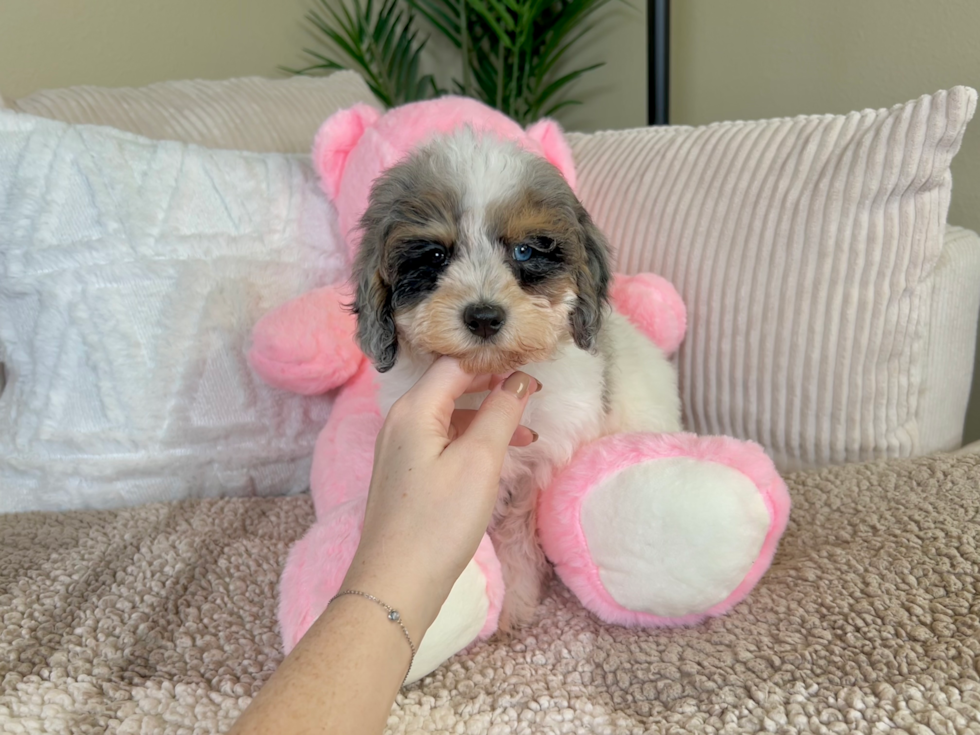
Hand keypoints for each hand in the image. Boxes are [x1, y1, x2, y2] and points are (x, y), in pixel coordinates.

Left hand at [341, 357, 538, 640]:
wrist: (397, 583)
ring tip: (528, 434)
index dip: (496, 360)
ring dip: (488, 416)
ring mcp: (401, 447)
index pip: (457, 363)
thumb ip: (501, 413)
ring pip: (450, 414)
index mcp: (414, 409)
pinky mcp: (407, 471)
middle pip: (452, 384)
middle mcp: (401, 420)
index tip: (533, 364)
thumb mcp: (479, 461)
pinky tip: (500, 457)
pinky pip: (443, 439)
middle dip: (494, 384)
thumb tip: (518, 379)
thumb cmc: (439, 521)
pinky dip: (473, 440)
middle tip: (536, 390)